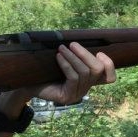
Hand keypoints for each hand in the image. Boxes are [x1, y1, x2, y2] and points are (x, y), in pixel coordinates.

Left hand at [0, 43, 115, 115]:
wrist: (27, 82)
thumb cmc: (46, 69)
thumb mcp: (64, 59)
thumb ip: (75, 54)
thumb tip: (80, 39)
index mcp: (88, 80)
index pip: (109, 78)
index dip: (109, 65)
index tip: (99, 53)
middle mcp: (85, 89)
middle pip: (97, 71)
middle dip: (86, 55)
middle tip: (72, 44)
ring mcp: (76, 95)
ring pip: (84, 73)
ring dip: (73, 57)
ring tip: (62, 48)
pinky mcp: (66, 97)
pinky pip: (73, 78)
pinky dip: (66, 65)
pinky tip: (58, 57)